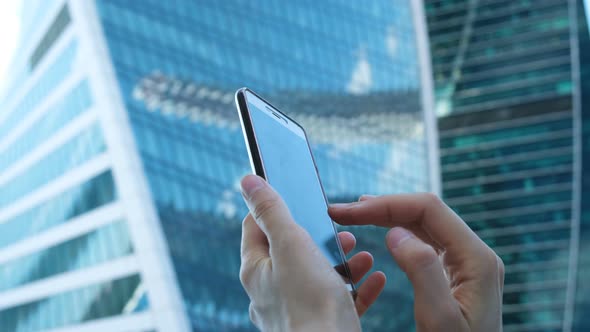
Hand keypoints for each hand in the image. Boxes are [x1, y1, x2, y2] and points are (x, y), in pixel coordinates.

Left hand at [239, 175, 385, 330]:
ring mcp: (294, 311)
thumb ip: (272, 210)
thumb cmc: (308, 303)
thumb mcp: (290, 244)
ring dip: (343, 261)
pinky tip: (374, 279)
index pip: (256, 227)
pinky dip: (357, 287)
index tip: (299, 197)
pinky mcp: (319, 326)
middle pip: (293, 252)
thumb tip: (248, 181)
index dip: (276, 208)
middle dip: (320, 238)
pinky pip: (338, 301)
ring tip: (362, 255)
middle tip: (341, 233)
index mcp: (257, 271)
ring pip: (318, 276)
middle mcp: (270, 292)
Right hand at [329, 194, 503, 331]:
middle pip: (425, 213)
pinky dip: (399, 233)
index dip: (386, 205)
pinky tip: (381, 232)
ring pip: (424, 226)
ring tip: (356, 215)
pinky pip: (426, 243)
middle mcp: (474, 255)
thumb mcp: (439, 319)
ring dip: (388, 217)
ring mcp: (466, 265)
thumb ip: (422, 271)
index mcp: (476, 259)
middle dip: (382, 207)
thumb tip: (395, 232)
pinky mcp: (456, 276)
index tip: (350, 212)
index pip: (428, 209)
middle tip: (342, 211)